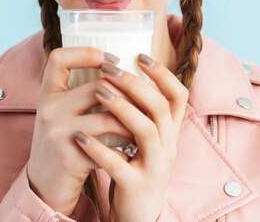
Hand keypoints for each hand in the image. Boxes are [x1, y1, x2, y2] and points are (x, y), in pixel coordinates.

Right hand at [27, 47, 133, 215]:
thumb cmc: (62, 145)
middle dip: (127, 94)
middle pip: (97, 87)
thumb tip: (120, 71)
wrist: (44, 188)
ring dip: (132, 122)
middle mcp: (49, 110)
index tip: (111, 60)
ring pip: (109, 117)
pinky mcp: (71, 158)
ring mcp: (58, 134)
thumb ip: (79, 95)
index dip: (86, 53)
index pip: (58, 58)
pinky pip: (109, 146)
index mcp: (47, 95)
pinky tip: (133, 148)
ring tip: (144, 125)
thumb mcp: (60, 115)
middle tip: (143, 101)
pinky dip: (125, 147)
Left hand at [73, 53, 188, 221]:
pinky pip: (119, 165)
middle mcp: (168, 146)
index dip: (163, 73)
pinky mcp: (137, 186)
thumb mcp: (147, 141)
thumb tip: (123, 77)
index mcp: (171, 132)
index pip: (179, 95)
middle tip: (110, 69)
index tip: (140, 54)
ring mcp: (155, 167)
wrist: (139, 216)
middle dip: (135, 84)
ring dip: (121, 108)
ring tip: (98, 92)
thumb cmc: (137, 170)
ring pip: (145, 131)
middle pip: (160, 107)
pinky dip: (100, 149)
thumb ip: (142, 113)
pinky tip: (80, 136)